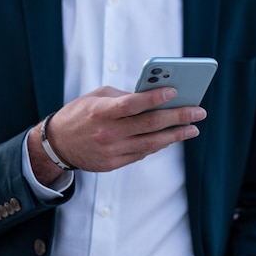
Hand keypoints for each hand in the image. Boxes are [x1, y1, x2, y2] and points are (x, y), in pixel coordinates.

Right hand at [28, 85, 206, 181]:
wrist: (57, 145)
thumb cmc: (80, 114)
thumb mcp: (96, 97)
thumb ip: (123, 97)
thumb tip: (153, 98)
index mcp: (100, 112)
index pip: (132, 104)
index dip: (154, 98)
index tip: (174, 91)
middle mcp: (107, 133)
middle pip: (149, 125)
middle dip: (177, 117)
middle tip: (198, 112)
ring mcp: (111, 151)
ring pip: (151, 143)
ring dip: (175, 135)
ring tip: (192, 128)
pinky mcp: (114, 164)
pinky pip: (142, 153)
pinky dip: (158, 145)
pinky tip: (171, 137)